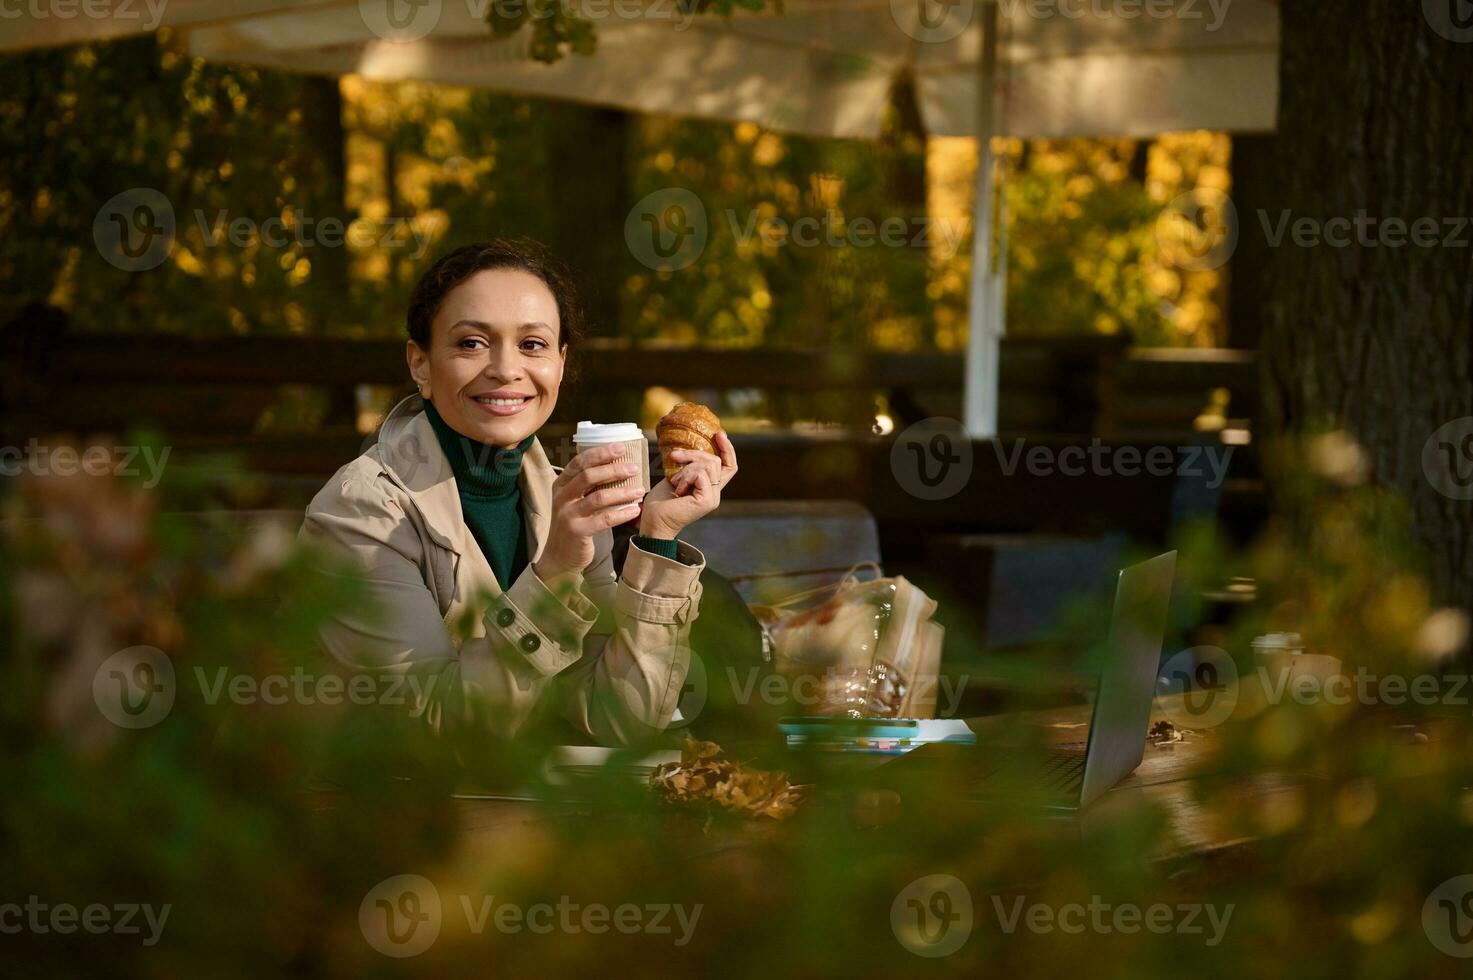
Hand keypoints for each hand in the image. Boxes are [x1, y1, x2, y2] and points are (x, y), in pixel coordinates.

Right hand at [533, 444, 645, 583]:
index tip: (620, 447)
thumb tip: (618, 466)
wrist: (559, 557)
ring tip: (640, 489)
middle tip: (634, 467)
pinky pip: (604, 519)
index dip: (600, 453)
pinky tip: (635, 510)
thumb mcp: (574, 500)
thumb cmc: (573, 524)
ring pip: (598, 497)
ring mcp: (568, 514)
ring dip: (622, 492)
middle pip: (588, 476)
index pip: (579, 462)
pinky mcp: (577, 531)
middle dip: (614, 469)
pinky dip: (622, 514)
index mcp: (561, 484)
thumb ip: (588, 485)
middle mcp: (562, 497)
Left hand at [639, 431, 737, 538]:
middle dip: (693, 454)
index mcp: (709, 488)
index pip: (729, 466)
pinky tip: (677, 488)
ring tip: (675, 481)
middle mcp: (715, 493)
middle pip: (715, 461)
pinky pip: (701, 475)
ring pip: (709, 465)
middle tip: (674, 458)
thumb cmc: (661, 501)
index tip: (719, 434)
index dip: (727, 449)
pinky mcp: (706, 501)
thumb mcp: (677, 476)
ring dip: (687, 468)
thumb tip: (693, 448)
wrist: (653, 521)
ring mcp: (712, 498)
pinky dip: (686, 477)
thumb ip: (689, 466)